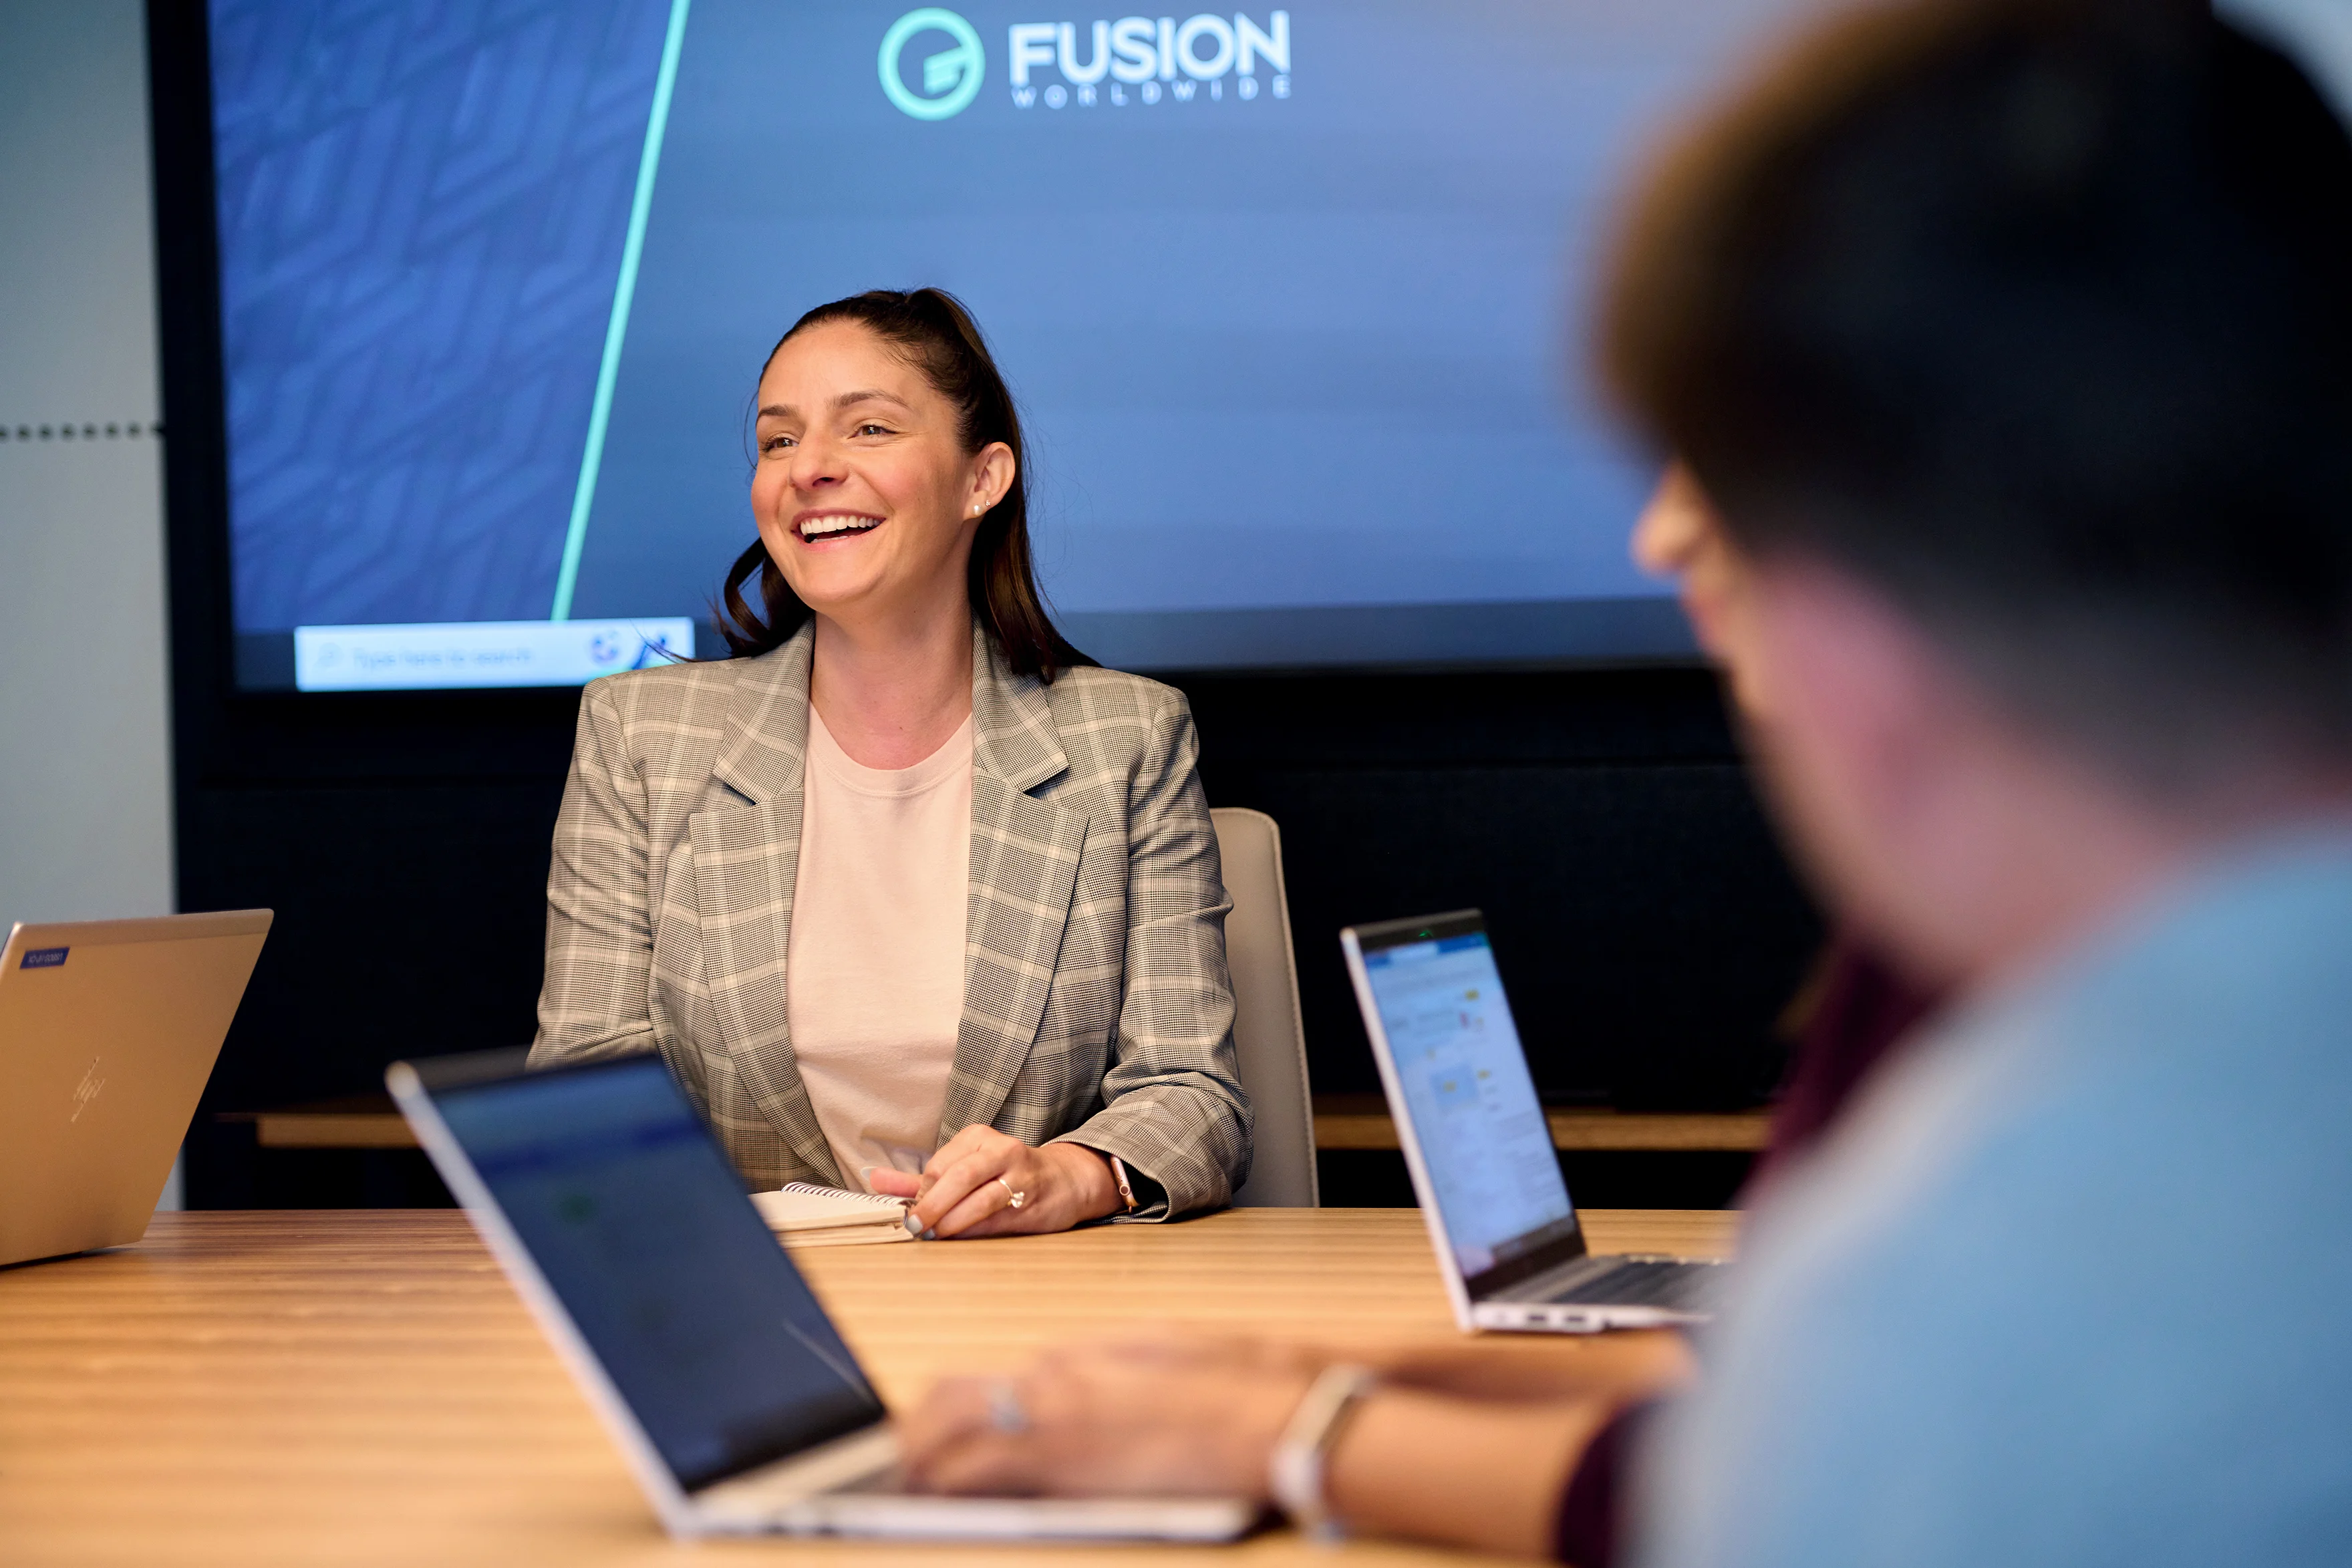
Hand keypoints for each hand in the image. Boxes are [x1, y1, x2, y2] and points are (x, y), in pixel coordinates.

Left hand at [867, 1127, 1120, 1237]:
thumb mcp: (962, 1169)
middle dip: (932, 1205)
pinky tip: (962, 1236)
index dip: (922, 1191)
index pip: (940, 1164)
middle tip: (915, 1225)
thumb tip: (875, 1181)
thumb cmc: (1006, 1175)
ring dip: (953, 1220)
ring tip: (936, 1234)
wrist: (1065, 1180)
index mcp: (978, 1137)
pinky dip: (976, 1229)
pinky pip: (999, 1217)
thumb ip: (918, 1179)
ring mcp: (1021, 1175)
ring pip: (980, 1198)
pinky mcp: (1033, 1201)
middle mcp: (1001, 1150)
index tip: (912, 1210)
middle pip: (959, 1176)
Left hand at [901, 1338, 1315, 1497]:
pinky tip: (948, 1503)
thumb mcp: (1151, 1348)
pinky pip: (991, 1485)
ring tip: (910, 1486)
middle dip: (914, 1439)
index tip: (917, 1434)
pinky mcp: (1075, 1480)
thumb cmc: (1227, 1381)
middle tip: (897, 1465)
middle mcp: (1047, 1393)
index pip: (968, 1387)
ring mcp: (1057, 1438)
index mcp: (1066, 1363)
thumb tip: (1050, 1367)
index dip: (932, 1416)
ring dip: (927, 1467)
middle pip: (946, 1413)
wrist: (1270, 1420)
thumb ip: (1091, 1358)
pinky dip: (960, 1492)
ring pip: (956, 1450)